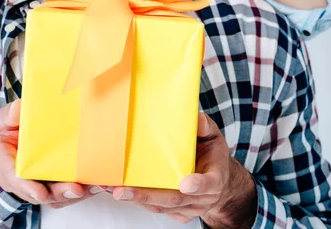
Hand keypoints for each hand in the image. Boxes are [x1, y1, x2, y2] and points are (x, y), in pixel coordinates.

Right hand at [0, 100, 94, 206]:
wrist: (8, 143)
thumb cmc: (5, 131)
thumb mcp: (3, 121)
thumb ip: (9, 116)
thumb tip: (18, 109)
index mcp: (4, 164)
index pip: (14, 178)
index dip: (27, 187)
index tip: (40, 192)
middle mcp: (21, 181)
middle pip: (40, 193)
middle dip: (59, 193)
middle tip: (75, 189)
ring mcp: (37, 185)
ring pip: (56, 196)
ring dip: (75, 194)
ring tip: (94, 187)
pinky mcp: (52, 185)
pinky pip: (66, 193)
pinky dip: (83, 190)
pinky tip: (98, 184)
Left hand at [111, 113, 256, 227]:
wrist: (219, 183)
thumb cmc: (212, 156)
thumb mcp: (214, 137)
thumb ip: (205, 128)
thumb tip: (196, 117)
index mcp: (215, 177)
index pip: (209, 183)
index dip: (198, 184)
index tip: (186, 184)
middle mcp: (202, 198)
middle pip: (174, 199)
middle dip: (146, 195)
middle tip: (122, 191)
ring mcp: (188, 208)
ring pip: (160, 206)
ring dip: (134, 199)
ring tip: (111, 189)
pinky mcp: (176, 213)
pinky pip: (155, 209)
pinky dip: (136, 201)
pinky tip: (117, 191)